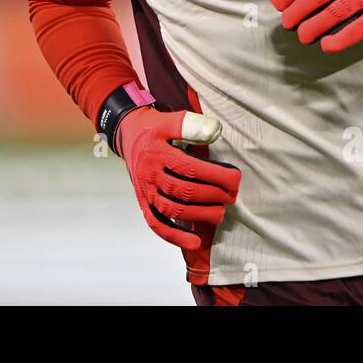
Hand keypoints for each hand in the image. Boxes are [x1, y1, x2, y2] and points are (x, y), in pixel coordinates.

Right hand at [116, 106, 241, 250]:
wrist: (127, 134)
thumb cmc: (153, 128)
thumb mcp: (169, 120)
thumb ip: (190, 125)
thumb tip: (214, 130)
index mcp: (158, 154)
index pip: (191, 169)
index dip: (216, 177)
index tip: (235, 179)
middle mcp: (151, 174)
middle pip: (184, 192)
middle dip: (213, 196)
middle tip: (232, 196)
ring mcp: (146, 191)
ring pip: (173, 210)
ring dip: (199, 215)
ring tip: (220, 214)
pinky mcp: (143, 203)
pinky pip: (156, 224)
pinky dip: (175, 236)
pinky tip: (194, 242)